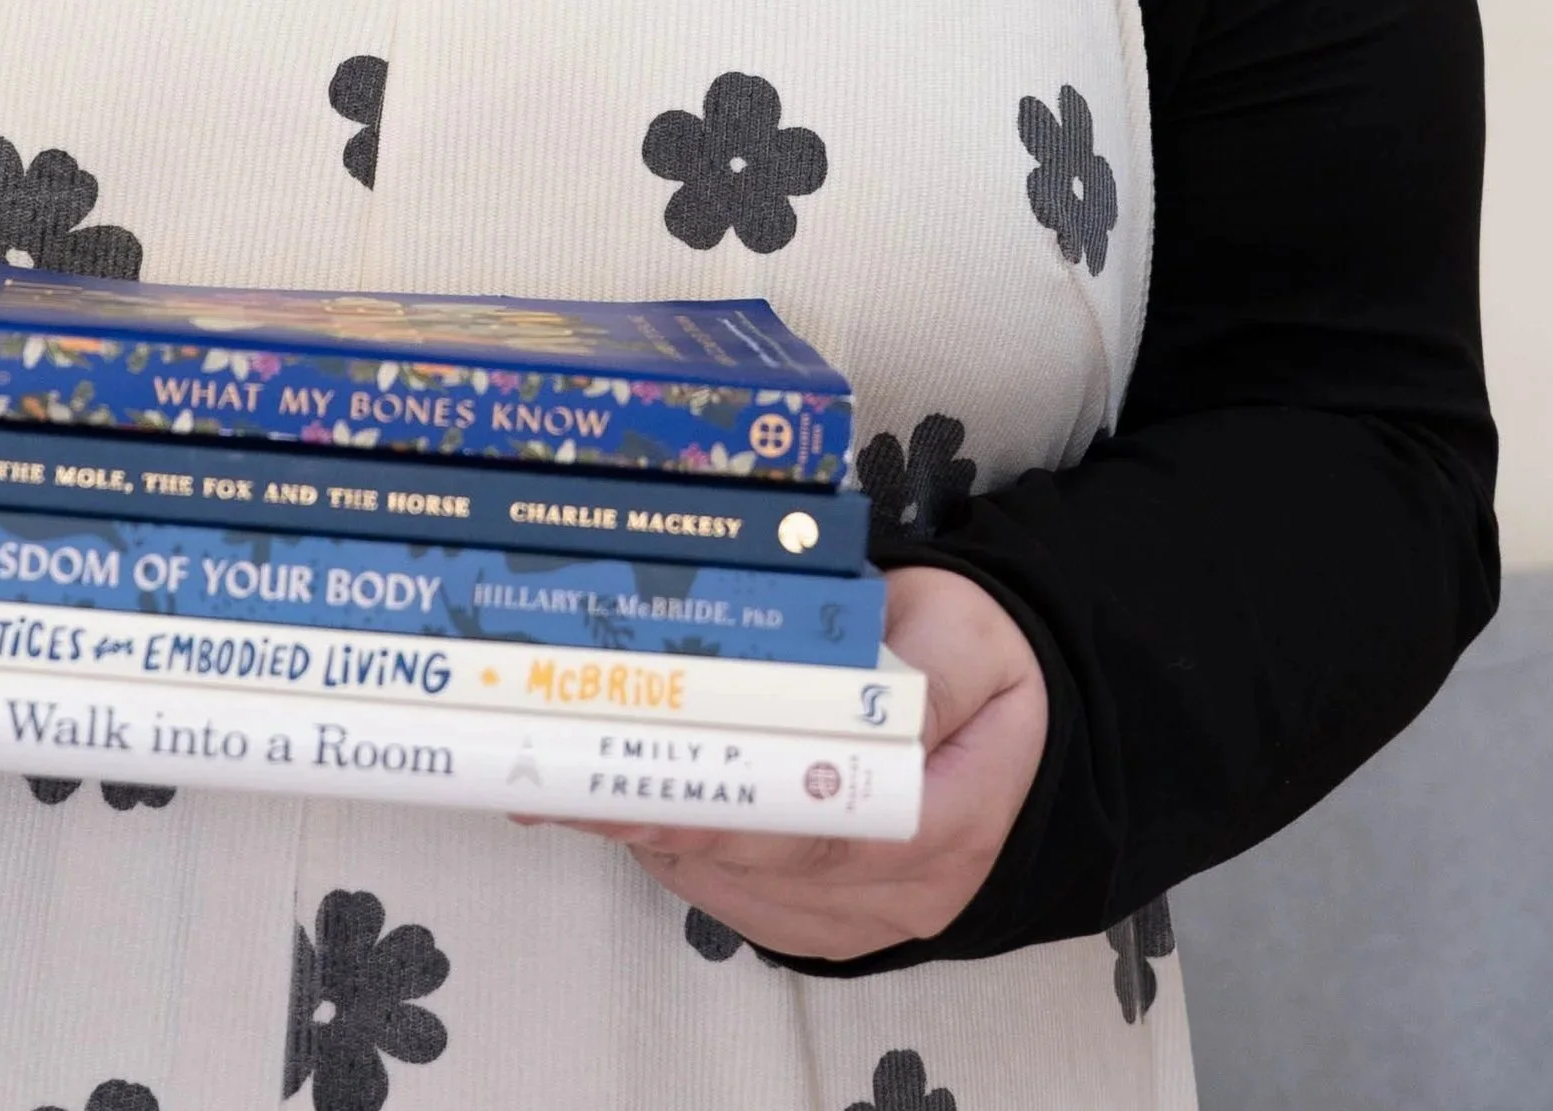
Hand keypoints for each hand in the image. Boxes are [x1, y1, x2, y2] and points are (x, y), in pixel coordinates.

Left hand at [540, 566, 1045, 960]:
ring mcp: (860, 916)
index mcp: (951, 817)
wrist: (993, 707)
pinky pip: (734, 896)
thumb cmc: (968, 654)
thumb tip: (838, 680)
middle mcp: (906, 891)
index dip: (731, 815)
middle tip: (560, 777)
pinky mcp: (819, 921)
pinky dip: (673, 849)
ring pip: (737, 887)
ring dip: (651, 832)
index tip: (642, 786)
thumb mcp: (964, 632)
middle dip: (661, 816)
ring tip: (561, 775)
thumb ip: (914, 665)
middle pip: (768, 866)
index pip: (832, 835)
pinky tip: (618, 797)